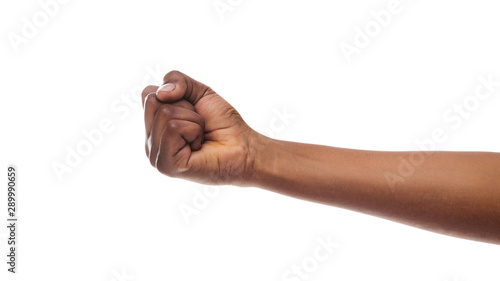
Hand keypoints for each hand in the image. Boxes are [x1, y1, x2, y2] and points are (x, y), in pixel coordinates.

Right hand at [142, 70, 258, 185]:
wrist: (244, 148)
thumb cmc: (223, 125)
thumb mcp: (200, 92)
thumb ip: (177, 80)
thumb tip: (161, 92)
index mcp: (154, 126)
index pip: (148, 94)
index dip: (178, 95)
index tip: (194, 112)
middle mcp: (151, 142)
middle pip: (154, 102)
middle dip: (185, 107)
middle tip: (200, 126)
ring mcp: (156, 155)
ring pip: (165, 114)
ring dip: (193, 120)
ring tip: (201, 137)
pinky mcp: (166, 165)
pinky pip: (173, 128)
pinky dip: (194, 131)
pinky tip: (199, 146)